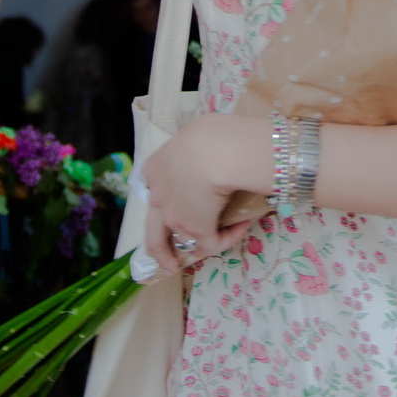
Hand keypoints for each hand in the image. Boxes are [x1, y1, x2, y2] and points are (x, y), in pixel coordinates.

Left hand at [140, 114, 270, 269]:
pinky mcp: (196, 232)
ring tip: (213, 247)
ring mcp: (174, 218)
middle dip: (160, 250)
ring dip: (196, 247)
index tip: (180, 202)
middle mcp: (158, 198)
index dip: (165, 201)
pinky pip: (213, 243)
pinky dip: (228, 237)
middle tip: (169, 262)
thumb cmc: (208, 135)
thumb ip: (196, 147)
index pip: (155, 192)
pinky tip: (242, 226)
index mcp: (154, 169)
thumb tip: (212, 144)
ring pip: (178, 243)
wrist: (215, 153)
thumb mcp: (195, 133)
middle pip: (154, 232)